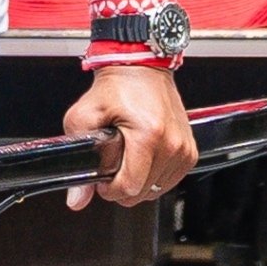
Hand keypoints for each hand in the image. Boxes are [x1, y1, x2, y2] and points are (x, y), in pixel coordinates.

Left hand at [61, 59, 193, 210]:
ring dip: (139, 180)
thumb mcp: (83, 118)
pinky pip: (169, 180)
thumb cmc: (115, 87)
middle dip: (123, 184)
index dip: (109, 189)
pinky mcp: (190, 151)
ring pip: (157, 190)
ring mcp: (184, 149)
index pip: (130, 188)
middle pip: (143, 193)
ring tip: (128, 155)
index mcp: (149, 136)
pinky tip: (142, 156)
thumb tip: (77, 198)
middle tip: (113, 162)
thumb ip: (77, 158)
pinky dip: (153, 174)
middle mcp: (172, 144)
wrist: (140, 67)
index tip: (102, 177)